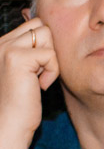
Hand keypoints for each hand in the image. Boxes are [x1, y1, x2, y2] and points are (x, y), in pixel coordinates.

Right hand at [0, 17, 58, 145]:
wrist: (10, 124)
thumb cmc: (22, 101)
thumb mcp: (28, 70)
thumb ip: (33, 49)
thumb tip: (47, 29)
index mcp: (2, 43)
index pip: (34, 24)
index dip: (44, 46)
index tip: (36, 69)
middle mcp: (1, 42)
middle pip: (41, 25)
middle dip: (48, 48)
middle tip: (38, 72)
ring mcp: (6, 48)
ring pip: (46, 34)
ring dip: (50, 59)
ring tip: (37, 78)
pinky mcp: (16, 58)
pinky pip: (51, 54)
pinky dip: (52, 71)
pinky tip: (39, 86)